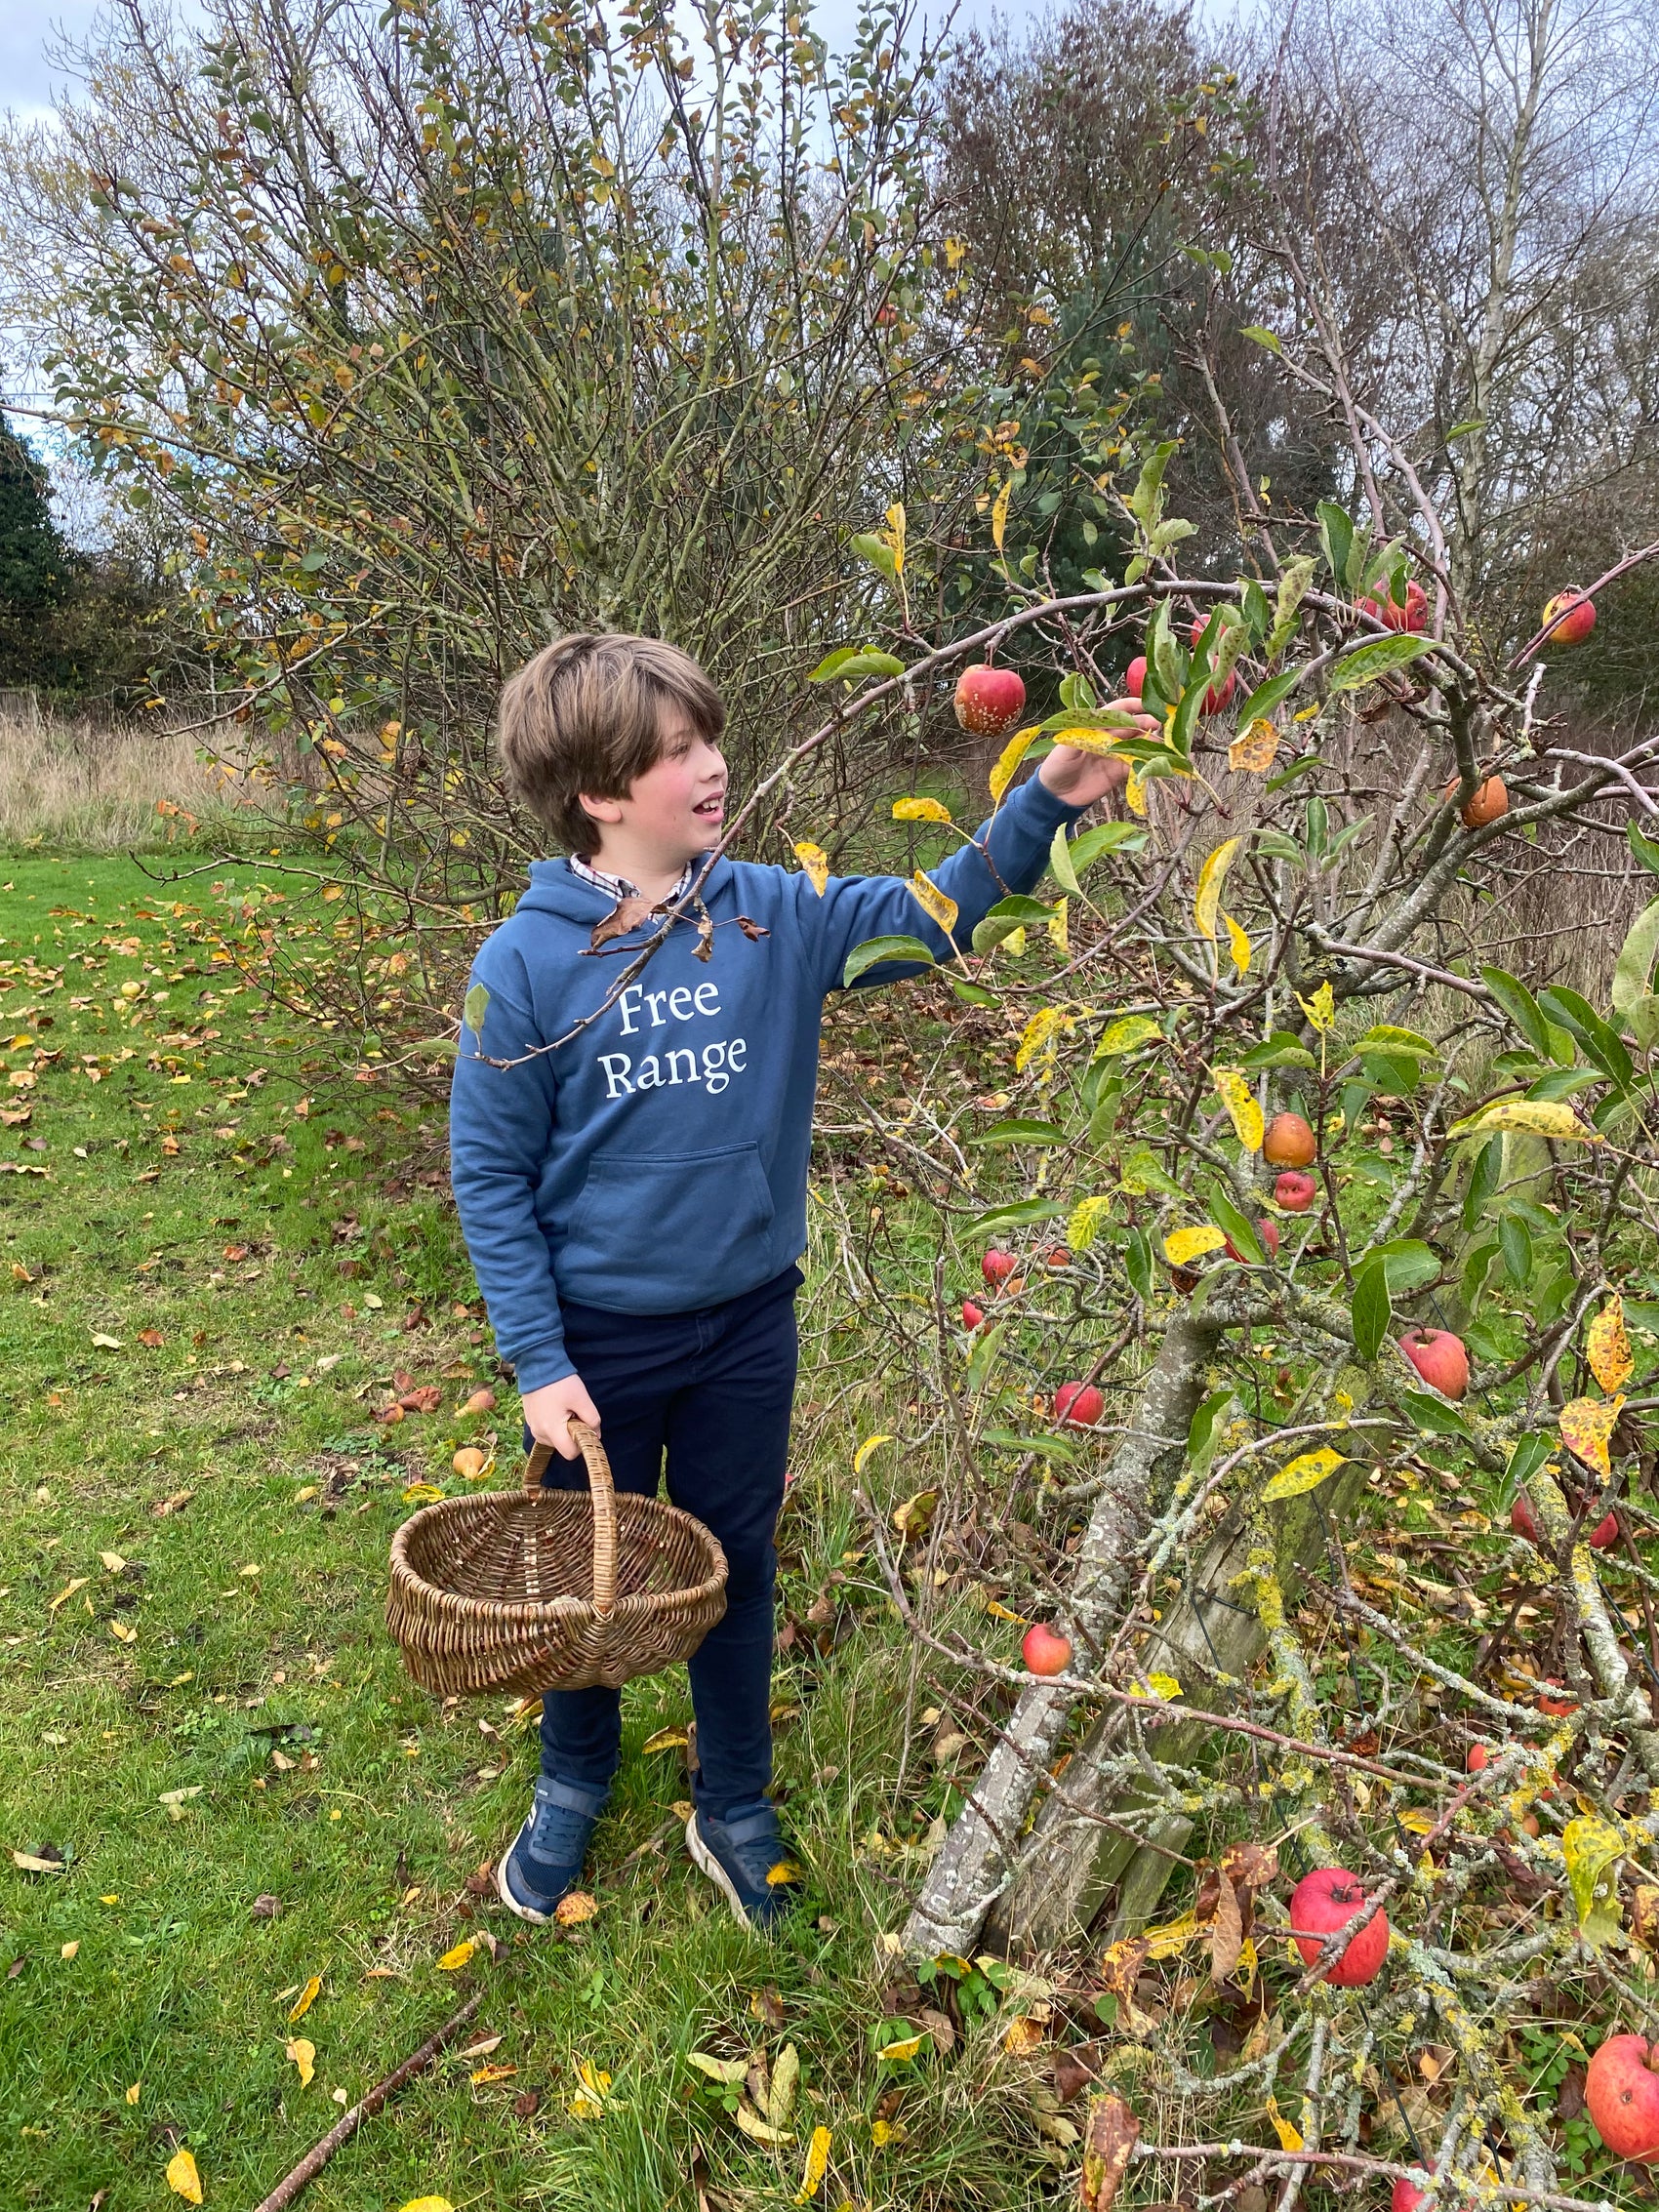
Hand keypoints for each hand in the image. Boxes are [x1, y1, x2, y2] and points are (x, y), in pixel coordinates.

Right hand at [521, 1374, 601, 1459]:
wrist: (538, 1365)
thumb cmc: (562, 1383)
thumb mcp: (582, 1399)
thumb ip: (592, 1420)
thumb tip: (596, 1435)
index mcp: (552, 1429)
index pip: (570, 1454)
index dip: (581, 1445)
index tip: (585, 1428)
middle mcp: (539, 1433)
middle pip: (562, 1447)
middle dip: (572, 1435)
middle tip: (574, 1414)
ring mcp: (532, 1427)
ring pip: (554, 1440)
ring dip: (562, 1430)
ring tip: (564, 1409)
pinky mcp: (530, 1420)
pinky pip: (545, 1431)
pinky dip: (553, 1425)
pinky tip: (556, 1408)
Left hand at [1038, 698, 1158, 807]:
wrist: (1056, 796)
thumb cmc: (1056, 767)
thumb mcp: (1065, 748)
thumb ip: (1082, 736)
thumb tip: (1100, 726)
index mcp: (1096, 727)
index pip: (1116, 711)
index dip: (1131, 706)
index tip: (1146, 704)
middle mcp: (1109, 738)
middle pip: (1132, 726)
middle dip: (1146, 723)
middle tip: (1159, 724)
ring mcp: (1116, 755)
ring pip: (1138, 744)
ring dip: (1150, 742)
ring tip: (1161, 742)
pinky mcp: (1119, 773)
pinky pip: (1136, 765)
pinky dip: (1147, 762)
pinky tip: (1156, 760)